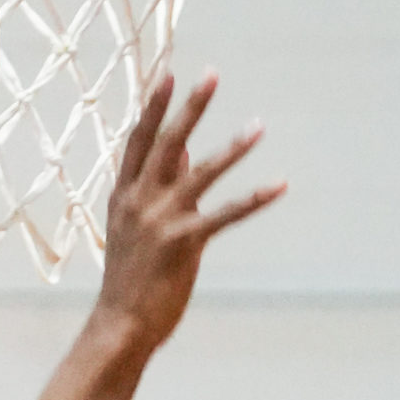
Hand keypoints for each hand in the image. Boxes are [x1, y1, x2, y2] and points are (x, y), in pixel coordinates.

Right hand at [94, 76, 284, 352]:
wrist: (120, 325)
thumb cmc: (128, 279)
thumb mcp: (134, 228)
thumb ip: (157, 189)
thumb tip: (181, 151)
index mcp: (123, 197)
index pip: (138, 141)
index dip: (153, 106)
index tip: (167, 73)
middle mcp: (139, 202)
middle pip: (167, 144)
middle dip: (190, 107)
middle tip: (210, 75)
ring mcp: (161, 222)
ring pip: (201, 173)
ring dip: (233, 148)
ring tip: (259, 126)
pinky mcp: (184, 244)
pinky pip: (226, 215)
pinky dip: (255, 198)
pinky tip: (279, 185)